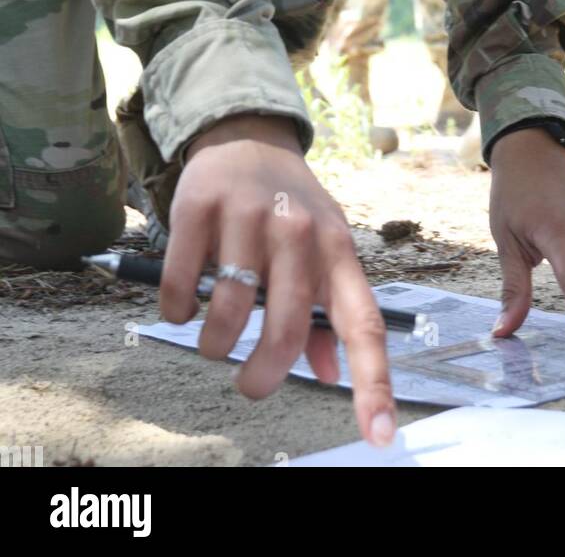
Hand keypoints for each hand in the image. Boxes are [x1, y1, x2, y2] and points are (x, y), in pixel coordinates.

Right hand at [159, 113, 395, 446]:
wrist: (248, 137)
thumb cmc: (290, 208)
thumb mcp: (323, 250)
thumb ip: (327, 313)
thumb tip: (330, 373)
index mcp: (338, 250)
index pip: (363, 323)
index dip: (372, 382)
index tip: (379, 434)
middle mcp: (299, 230)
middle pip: (286, 328)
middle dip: (262, 375)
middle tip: (250, 384)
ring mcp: (249, 214)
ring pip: (229, 312)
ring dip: (215, 344)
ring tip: (214, 339)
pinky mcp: (200, 205)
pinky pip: (181, 285)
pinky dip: (178, 310)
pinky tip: (185, 305)